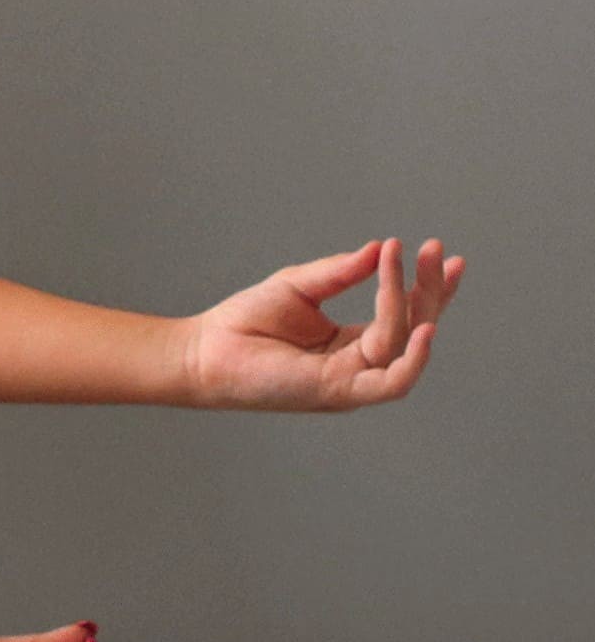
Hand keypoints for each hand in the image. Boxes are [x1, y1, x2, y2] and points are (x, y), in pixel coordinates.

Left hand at [184, 236, 462, 410]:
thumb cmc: (245, 324)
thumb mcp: (298, 286)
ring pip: (401, 344)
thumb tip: (379, 248)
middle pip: (412, 327)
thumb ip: (340, 271)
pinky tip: (424, 327)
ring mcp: (353, 381)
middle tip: (436, 250)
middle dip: (430, 288)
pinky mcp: (340, 393)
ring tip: (419, 265)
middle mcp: (359, 364)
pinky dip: (413, 359)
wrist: (203, 351)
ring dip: (415, 304)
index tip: (438, 251)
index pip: (403, 313)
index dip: (427, 285)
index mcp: (352, 343)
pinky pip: (391, 382)